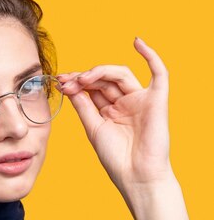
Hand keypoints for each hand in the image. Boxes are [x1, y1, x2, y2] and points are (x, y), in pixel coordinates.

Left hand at [57, 38, 173, 195]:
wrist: (135, 176)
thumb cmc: (116, 158)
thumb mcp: (93, 129)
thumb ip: (83, 106)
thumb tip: (69, 87)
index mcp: (110, 111)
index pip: (93, 88)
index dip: (77, 82)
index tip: (59, 82)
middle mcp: (125, 103)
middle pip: (104, 79)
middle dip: (84, 77)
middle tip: (67, 81)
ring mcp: (141, 100)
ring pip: (121, 74)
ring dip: (100, 72)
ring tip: (83, 79)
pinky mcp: (156, 100)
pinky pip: (159, 72)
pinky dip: (151, 55)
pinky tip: (137, 43)